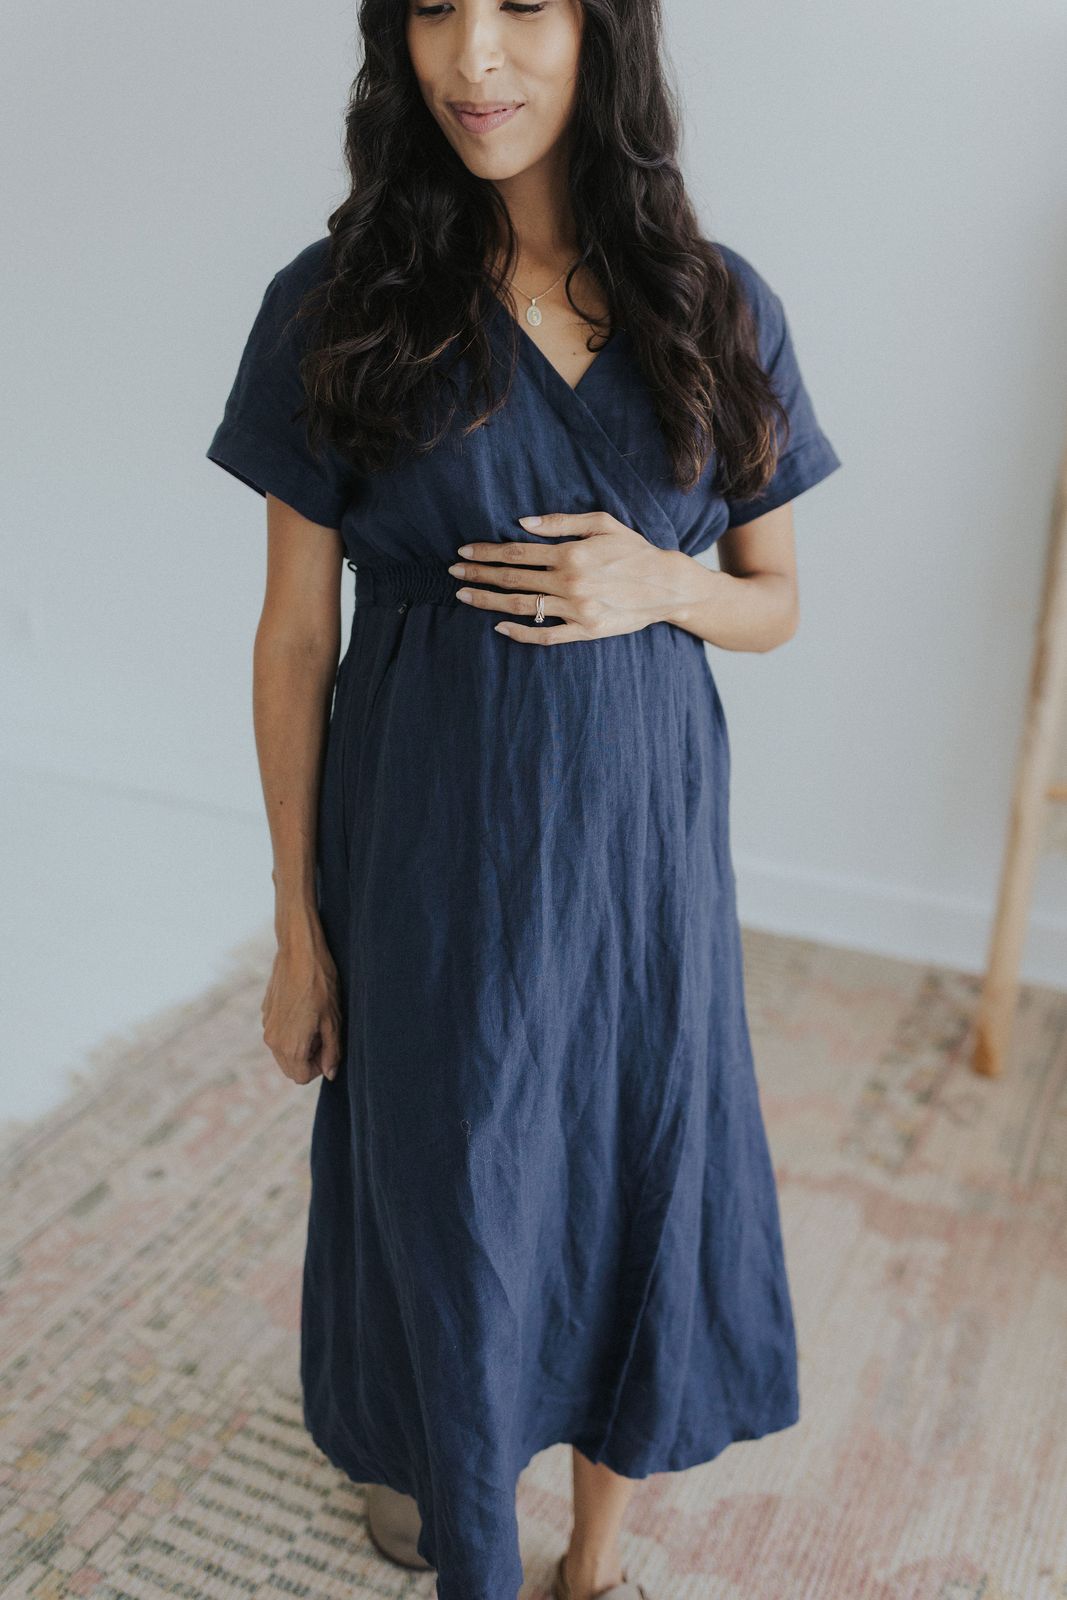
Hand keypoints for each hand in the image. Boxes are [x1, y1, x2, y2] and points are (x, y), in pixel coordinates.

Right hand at [261, 934, 342, 1083]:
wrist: (299, 952)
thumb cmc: (321, 985)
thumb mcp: (334, 1021)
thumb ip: (332, 1052)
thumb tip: (330, 1073)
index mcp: (290, 1047)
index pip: (302, 1077)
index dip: (320, 1067)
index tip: (329, 1047)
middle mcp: (272, 1041)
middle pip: (290, 1068)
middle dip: (308, 1058)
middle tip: (323, 1033)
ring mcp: (266, 1026)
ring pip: (283, 1051)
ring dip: (299, 1044)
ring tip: (314, 1019)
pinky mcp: (265, 1012)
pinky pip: (278, 1033)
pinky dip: (290, 1030)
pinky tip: (303, 1007)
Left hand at [447, 512, 687, 643]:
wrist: (666, 585)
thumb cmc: (634, 550)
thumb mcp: (601, 524)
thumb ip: (560, 523)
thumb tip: (521, 523)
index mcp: (571, 555)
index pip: (516, 552)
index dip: (486, 552)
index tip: (464, 551)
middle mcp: (569, 583)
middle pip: (512, 579)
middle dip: (478, 575)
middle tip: (452, 573)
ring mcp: (576, 610)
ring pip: (521, 607)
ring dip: (488, 602)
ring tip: (465, 598)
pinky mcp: (585, 631)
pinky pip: (545, 636)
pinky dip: (520, 634)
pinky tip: (499, 628)